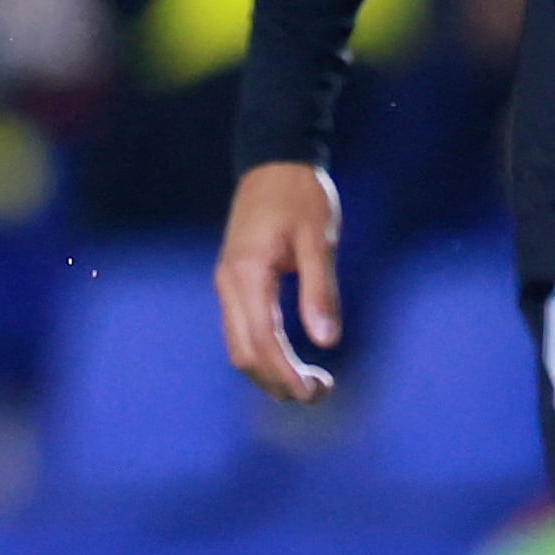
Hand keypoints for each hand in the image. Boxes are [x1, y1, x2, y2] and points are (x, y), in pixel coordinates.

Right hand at [214, 162, 345, 404]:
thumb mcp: (320, 240)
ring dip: (270, 373)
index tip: (316, 392)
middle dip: (278, 382)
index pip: (261, 343)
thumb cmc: (301, 196)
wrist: (274, 161)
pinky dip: (265, 354)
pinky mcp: (235, 283)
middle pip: (243, 355)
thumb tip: (327, 342)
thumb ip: (320, 290)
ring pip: (239, 347)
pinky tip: (292, 358)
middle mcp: (229, 284)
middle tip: (320, 393)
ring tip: (311, 382)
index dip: (286, 375)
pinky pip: (242, 332)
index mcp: (247, 275)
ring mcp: (228, 284)